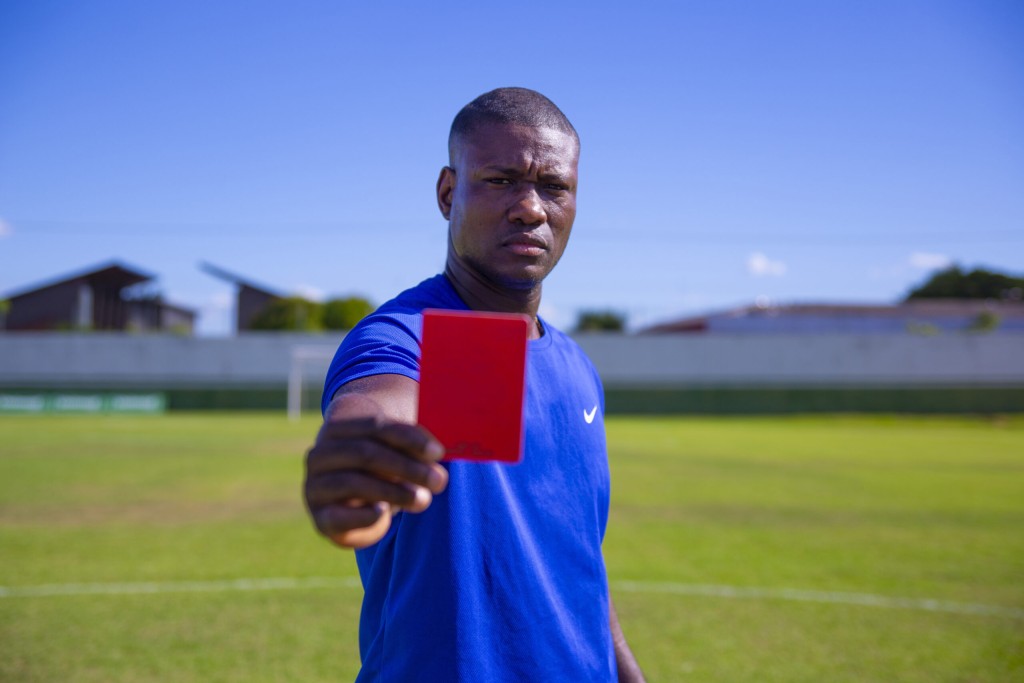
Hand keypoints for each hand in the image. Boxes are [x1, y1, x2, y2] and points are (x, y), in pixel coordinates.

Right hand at [304, 391, 447, 548]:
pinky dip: (363, 515)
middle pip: (366, 454)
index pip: (376, 426)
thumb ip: (412, 449)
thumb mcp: (395, 453)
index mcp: (339, 427)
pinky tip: (384, 512)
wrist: (348, 500)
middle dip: (407, 468)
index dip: (410, 439)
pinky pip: (338, 516)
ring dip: (393, 492)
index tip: (438, 453)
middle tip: (438, 481)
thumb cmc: (379, 468)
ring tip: (423, 500)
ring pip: (354, 483)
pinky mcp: (319, 516)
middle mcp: (321, 453)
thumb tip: (438, 454)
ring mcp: (315, 485)